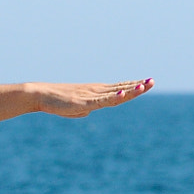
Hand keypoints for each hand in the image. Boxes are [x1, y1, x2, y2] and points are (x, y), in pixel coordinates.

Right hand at [30, 79, 152, 117]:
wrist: (41, 95)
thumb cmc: (56, 102)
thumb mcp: (74, 108)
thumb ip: (84, 109)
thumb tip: (89, 112)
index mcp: (97, 92)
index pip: (120, 88)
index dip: (134, 86)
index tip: (147, 82)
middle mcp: (97, 91)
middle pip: (122, 89)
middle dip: (138, 86)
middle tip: (152, 81)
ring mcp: (91, 96)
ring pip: (115, 94)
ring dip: (130, 90)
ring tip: (143, 86)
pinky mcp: (84, 102)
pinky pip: (102, 100)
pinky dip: (114, 96)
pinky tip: (123, 93)